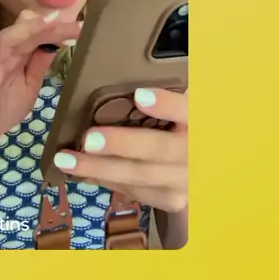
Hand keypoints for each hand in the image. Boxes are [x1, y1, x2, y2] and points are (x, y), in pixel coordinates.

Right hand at [0, 9, 81, 159]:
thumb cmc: (3, 109)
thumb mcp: (30, 86)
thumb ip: (39, 65)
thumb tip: (56, 43)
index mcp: (18, 56)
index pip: (39, 36)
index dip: (59, 30)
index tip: (81, 27)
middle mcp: (5, 56)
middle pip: (26, 33)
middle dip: (49, 27)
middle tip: (73, 23)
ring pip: (7, 41)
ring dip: (25, 29)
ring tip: (46, 21)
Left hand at [53, 88, 187, 214]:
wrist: (212, 166)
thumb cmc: (188, 123)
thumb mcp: (185, 103)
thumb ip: (164, 92)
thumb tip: (130, 80)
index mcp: (200, 120)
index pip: (188, 109)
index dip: (166, 104)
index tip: (140, 96)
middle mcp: (195, 153)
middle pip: (159, 149)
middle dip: (121, 145)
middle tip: (88, 139)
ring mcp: (185, 181)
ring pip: (141, 176)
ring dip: (101, 168)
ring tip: (67, 160)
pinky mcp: (172, 199)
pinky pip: (136, 191)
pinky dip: (106, 180)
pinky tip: (82, 171)